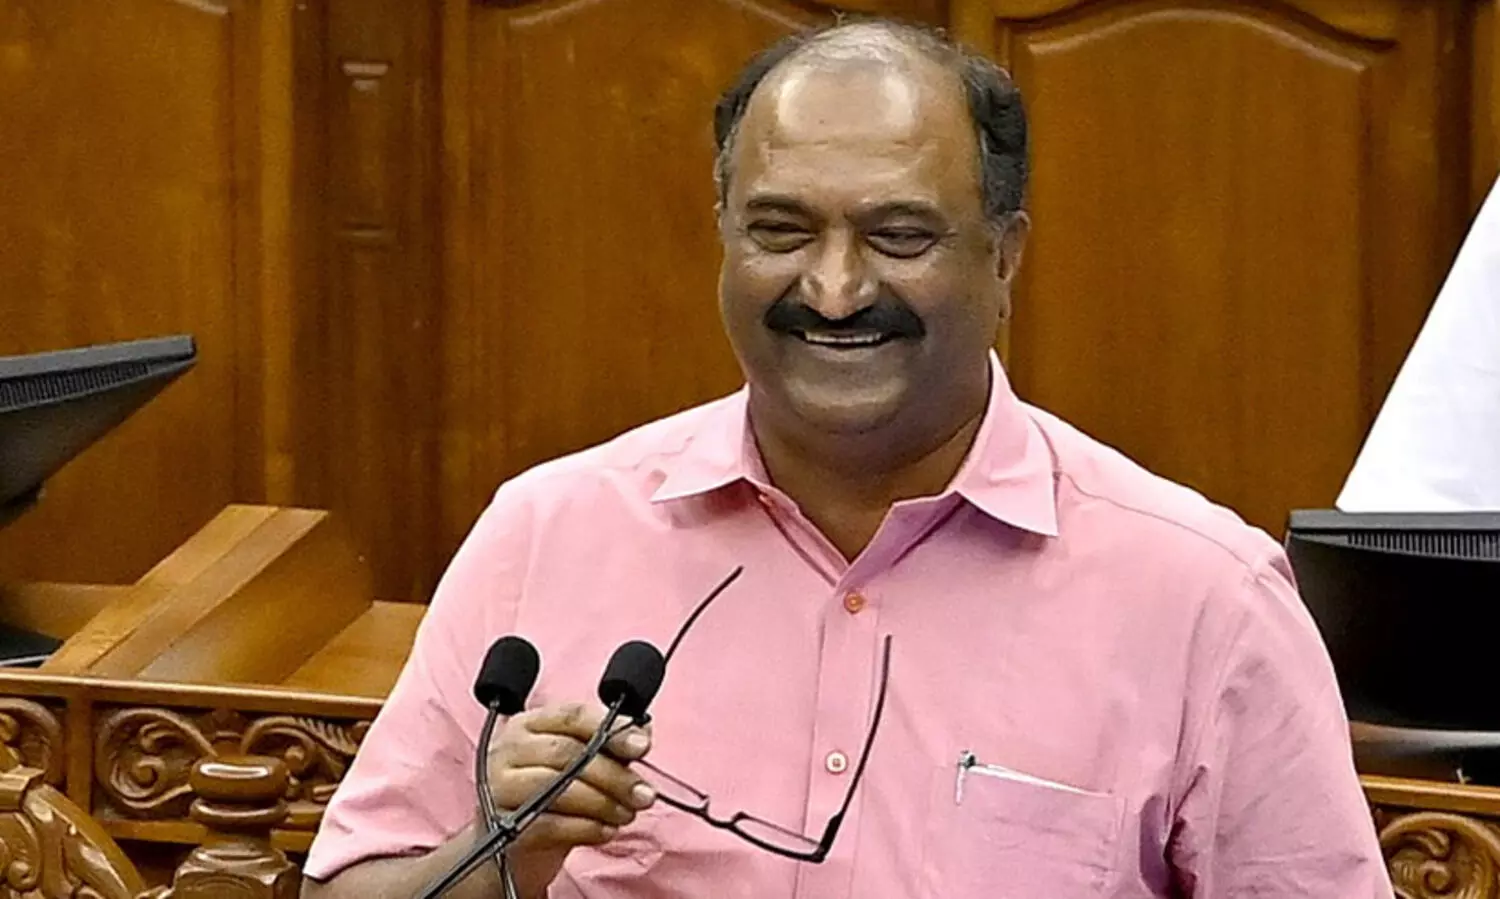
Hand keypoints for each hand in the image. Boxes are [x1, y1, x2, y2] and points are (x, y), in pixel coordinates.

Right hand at [484, 702, 656, 893]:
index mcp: (530, 723)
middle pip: (567, 753)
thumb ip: (608, 745)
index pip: (573, 715)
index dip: (612, 729)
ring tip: (627, 814)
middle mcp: (509, 748)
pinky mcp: (500, 823)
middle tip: (644, 794)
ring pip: (557, 788)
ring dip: (603, 803)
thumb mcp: (579, 765)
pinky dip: (585, 828)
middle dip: (614, 775)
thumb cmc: (551, 795)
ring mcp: (499, 786)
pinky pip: (548, 824)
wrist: (514, 846)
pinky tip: (607, 831)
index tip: (642, 746)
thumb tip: (643, 731)